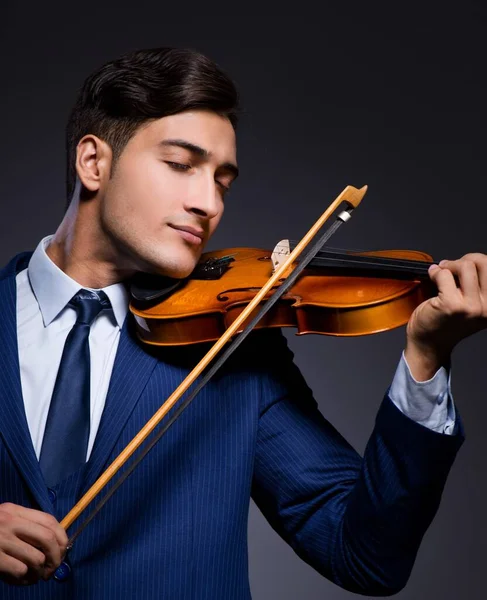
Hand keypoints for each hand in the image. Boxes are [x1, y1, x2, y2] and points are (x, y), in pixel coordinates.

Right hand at [0, 503, 67, 584]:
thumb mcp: (5, 519)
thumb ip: (25, 525)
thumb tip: (54, 541)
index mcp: (14, 510)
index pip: (49, 520)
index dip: (61, 536)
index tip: (64, 549)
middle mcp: (9, 522)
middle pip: (46, 539)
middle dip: (56, 556)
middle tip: (53, 568)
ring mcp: (0, 540)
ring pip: (36, 558)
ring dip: (40, 571)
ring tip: (36, 575)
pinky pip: (19, 570)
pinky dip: (24, 578)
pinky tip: (21, 579)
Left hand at [405, 253, 486, 380]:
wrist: (429, 343)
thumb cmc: (447, 322)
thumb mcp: (474, 305)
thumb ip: (478, 286)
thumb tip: (472, 259)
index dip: (477, 261)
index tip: (466, 265)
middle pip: (483, 262)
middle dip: (463, 260)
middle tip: (450, 267)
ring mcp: (472, 307)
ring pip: (465, 266)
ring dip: (449, 265)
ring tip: (441, 273)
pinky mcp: (452, 305)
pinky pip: (445, 274)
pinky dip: (435, 272)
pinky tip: (432, 277)